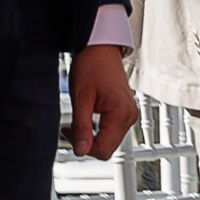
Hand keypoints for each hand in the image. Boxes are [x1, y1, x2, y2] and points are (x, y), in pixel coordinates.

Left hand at [68, 44, 137, 159]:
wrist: (100, 49)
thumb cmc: (91, 66)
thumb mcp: (81, 98)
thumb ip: (82, 127)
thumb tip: (80, 151)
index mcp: (121, 114)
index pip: (103, 149)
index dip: (83, 147)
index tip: (69, 131)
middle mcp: (130, 116)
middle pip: (108, 148)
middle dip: (87, 143)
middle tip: (70, 127)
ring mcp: (129, 114)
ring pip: (109, 141)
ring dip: (91, 136)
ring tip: (77, 121)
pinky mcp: (125, 111)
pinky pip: (111, 131)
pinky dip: (97, 130)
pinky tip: (86, 119)